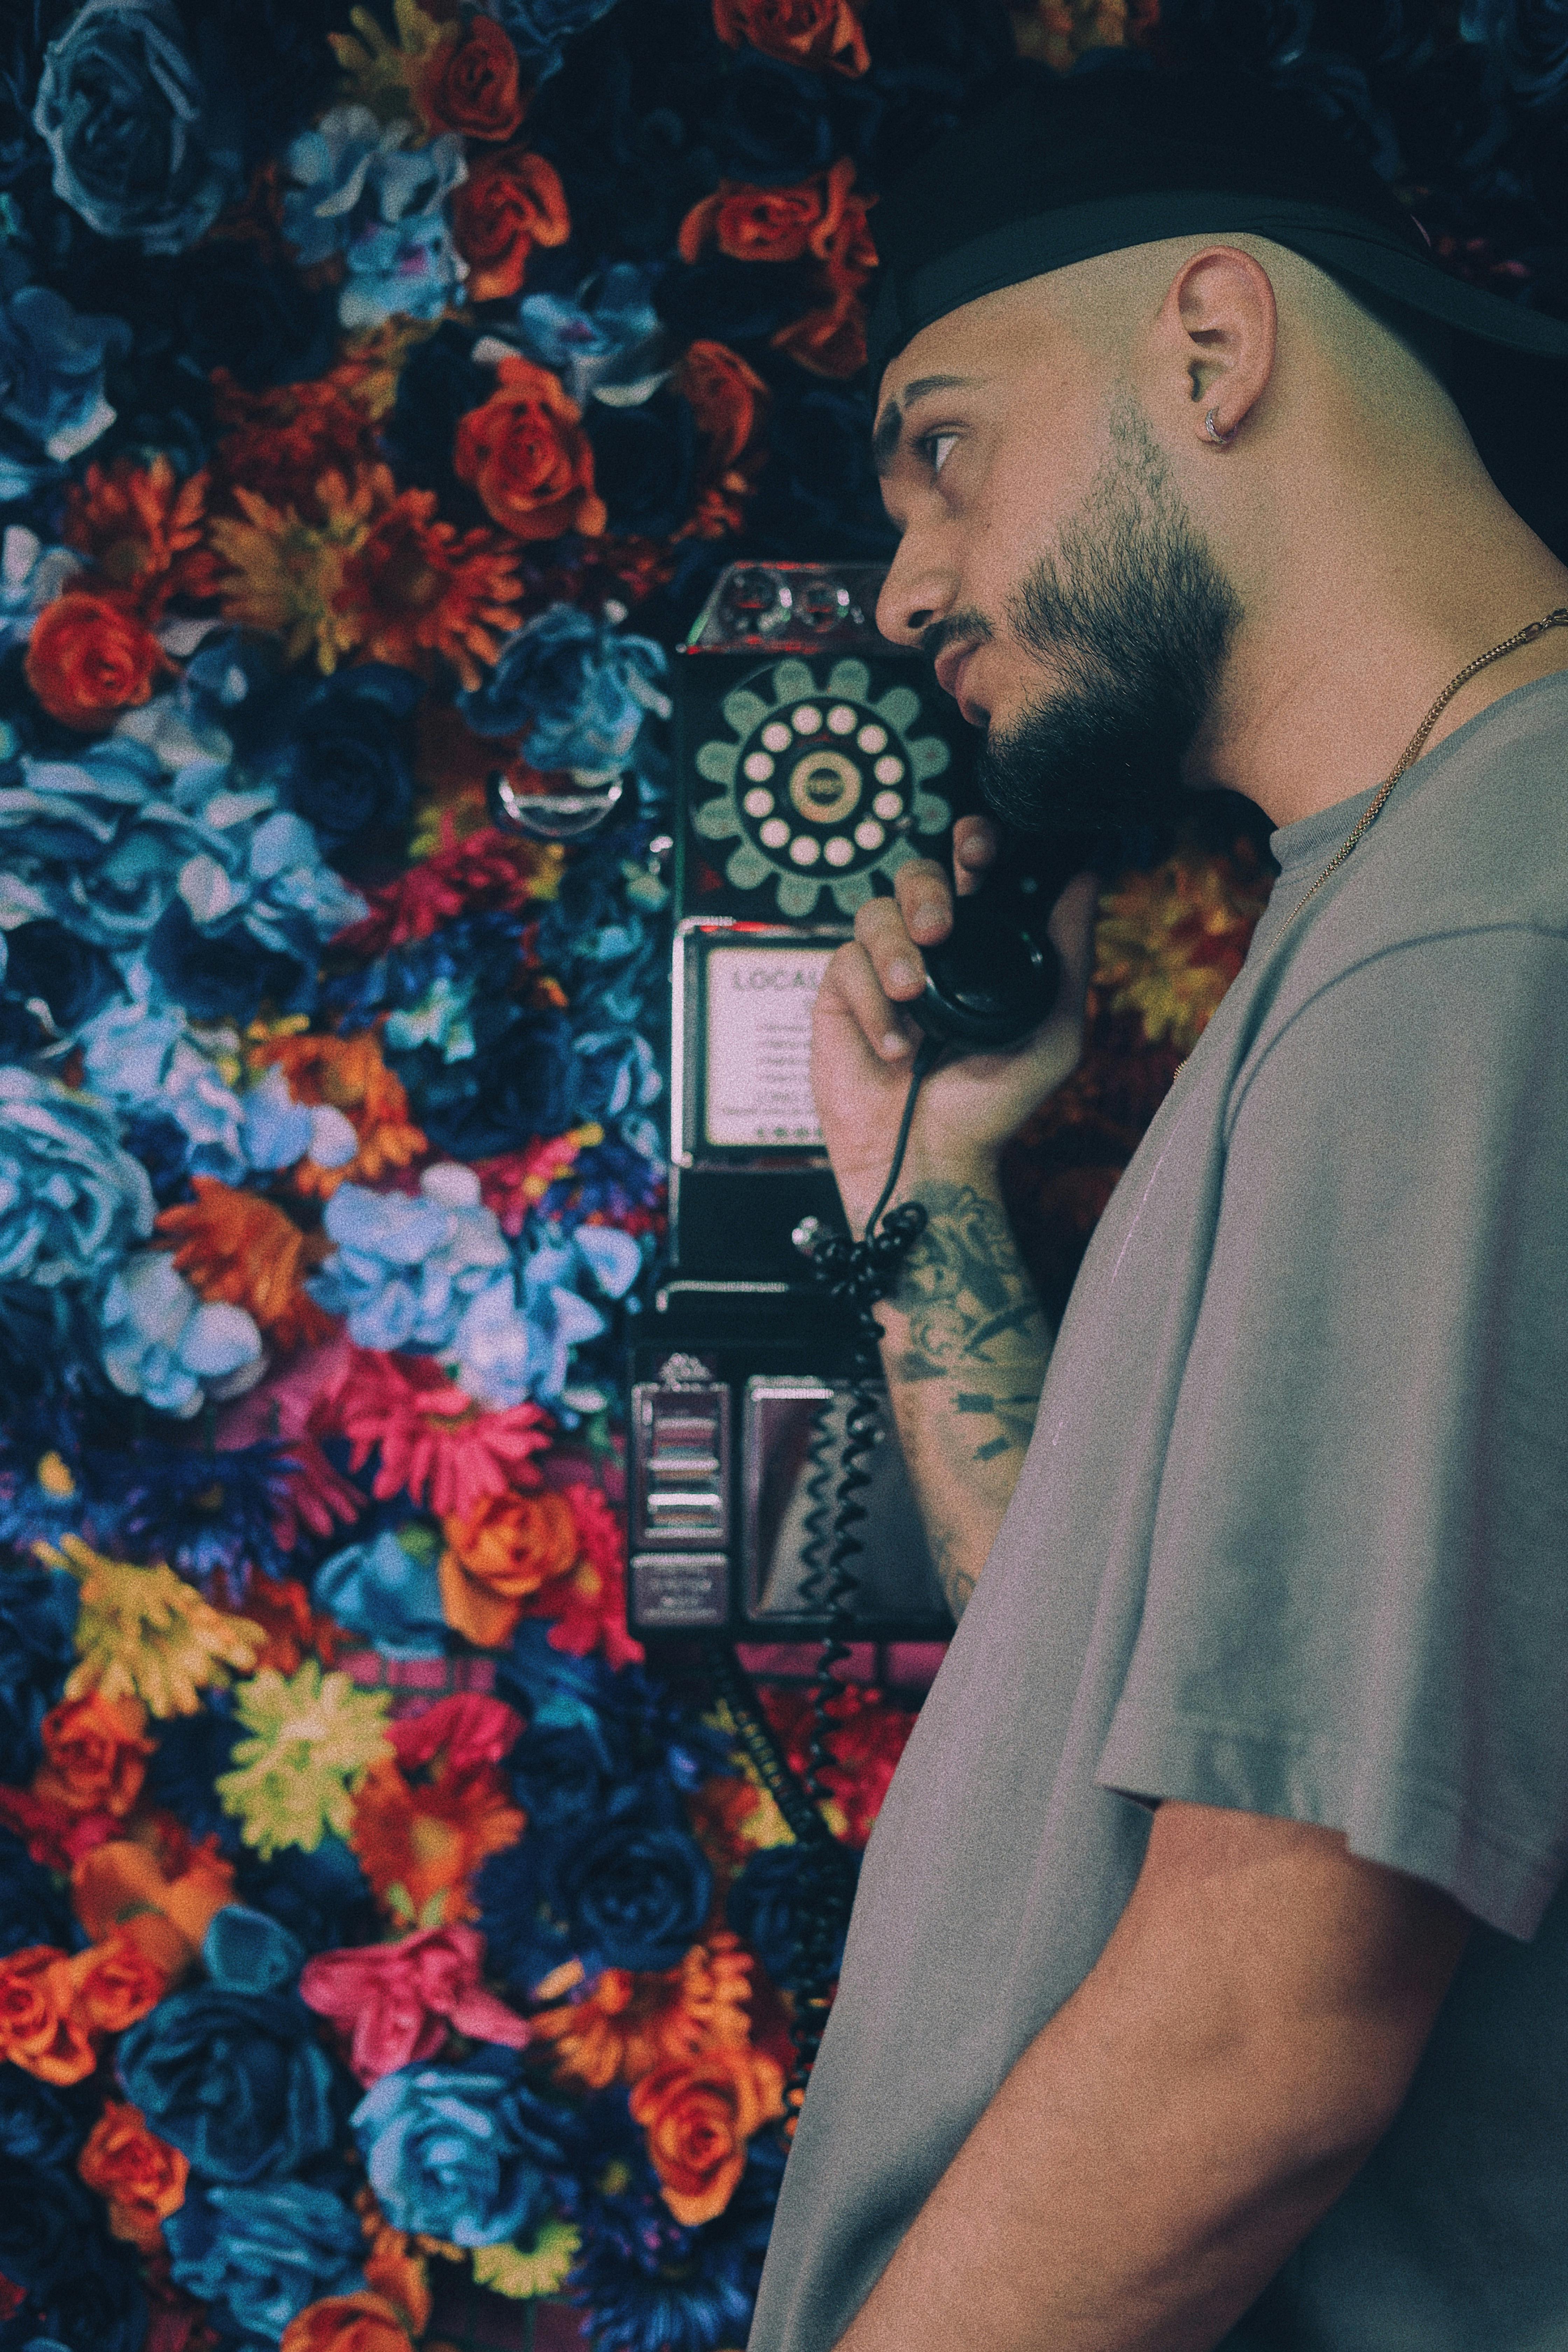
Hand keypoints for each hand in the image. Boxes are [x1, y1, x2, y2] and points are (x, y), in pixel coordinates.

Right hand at [811, 815, 1100, 1234]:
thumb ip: (1068, 954)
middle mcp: (930, 950)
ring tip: (912, 995)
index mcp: (979, 947)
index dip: (972, 844)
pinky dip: (871, 1002)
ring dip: (894, 950)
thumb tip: (1088, 879)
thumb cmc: (993, 1104)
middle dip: (925, 887)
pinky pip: (844, 965)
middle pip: (915, 873)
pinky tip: (895, 1046)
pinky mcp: (839, 997)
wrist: (933, 1157)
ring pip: (873, 912)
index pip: (972, 871)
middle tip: (938, 928)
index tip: (978, 848)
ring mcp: (882, 970)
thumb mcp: (1054, 1030)